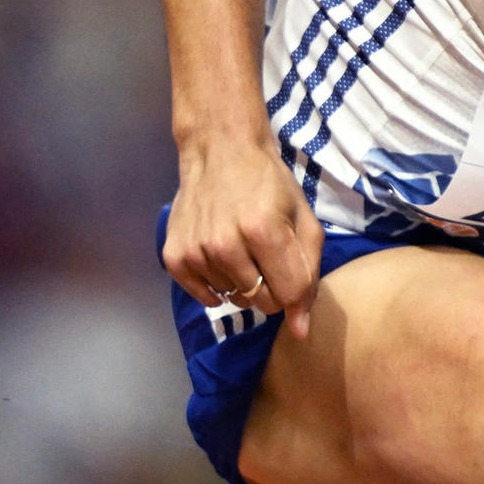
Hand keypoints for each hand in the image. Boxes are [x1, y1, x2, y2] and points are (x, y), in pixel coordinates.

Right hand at [163, 139, 323, 338]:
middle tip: (267, 257)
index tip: (292, 270)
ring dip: (243, 282)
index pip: (288, 295)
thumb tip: (301, 331)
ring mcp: (196, 252)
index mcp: (264, 232)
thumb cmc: (270, 186)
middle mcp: (225, 245)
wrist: (220, 153)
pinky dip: (217, 285)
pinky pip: (205, 297)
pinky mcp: (174, 257)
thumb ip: (309, 275)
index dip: (296, 289)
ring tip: (242, 247)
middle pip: (261, 302)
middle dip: (272, 287)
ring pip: (234, 299)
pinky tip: (221, 257)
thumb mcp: (304, 221)